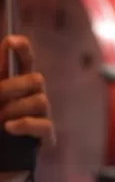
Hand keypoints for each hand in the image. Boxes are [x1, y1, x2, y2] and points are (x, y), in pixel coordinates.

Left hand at [0, 36, 53, 181]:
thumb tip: (3, 68)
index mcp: (12, 90)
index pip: (23, 64)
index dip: (22, 51)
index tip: (13, 40)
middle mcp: (28, 101)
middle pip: (36, 79)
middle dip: (13, 87)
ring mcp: (38, 120)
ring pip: (40, 100)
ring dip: (16, 109)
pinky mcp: (44, 140)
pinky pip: (44, 124)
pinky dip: (25, 124)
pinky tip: (9, 128)